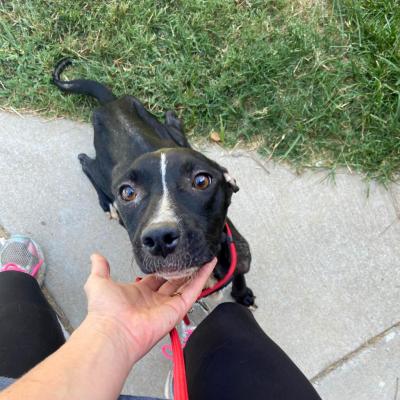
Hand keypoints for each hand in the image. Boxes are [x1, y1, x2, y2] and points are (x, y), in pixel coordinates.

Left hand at [84, 253, 216, 363]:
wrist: (113, 331)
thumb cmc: (105, 313)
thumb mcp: (98, 282)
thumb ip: (100, 268)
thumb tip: (95, 257)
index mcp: (139, 293)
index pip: (156, 278)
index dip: (164, 267)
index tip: (172, 257)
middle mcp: (154, 300)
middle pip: (173, 281)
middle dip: (182, 269)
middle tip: (192, 256)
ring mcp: (167, 305)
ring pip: (186, 285)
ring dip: (197, 271)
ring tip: (205, 257)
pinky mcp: (177, 309)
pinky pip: (193, 291)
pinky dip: (202, 278)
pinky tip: (208, 265)